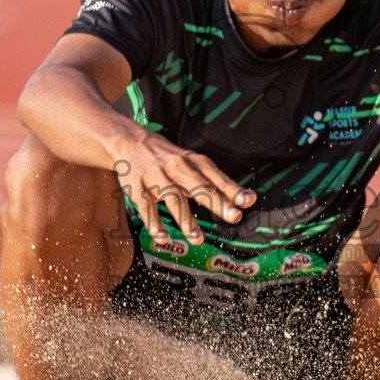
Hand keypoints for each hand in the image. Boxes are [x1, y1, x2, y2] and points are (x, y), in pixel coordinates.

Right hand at [113, 134, 254, 245]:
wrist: (130, 141)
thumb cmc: (169, 159)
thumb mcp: (193, 166)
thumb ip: (218, 184)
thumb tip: (247, 200)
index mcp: (194, 162)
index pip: (216, 177)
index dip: (233, 190)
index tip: (248, 201)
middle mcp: (177, 167)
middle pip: (199, 186)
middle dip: (217, 201)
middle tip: (233, 216)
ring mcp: (156, 177)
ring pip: (173, 198)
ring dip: (186, 220)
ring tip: (198, 238)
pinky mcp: (138, 187)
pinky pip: (146, 206)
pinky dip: (154, 223)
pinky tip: (162, 237)